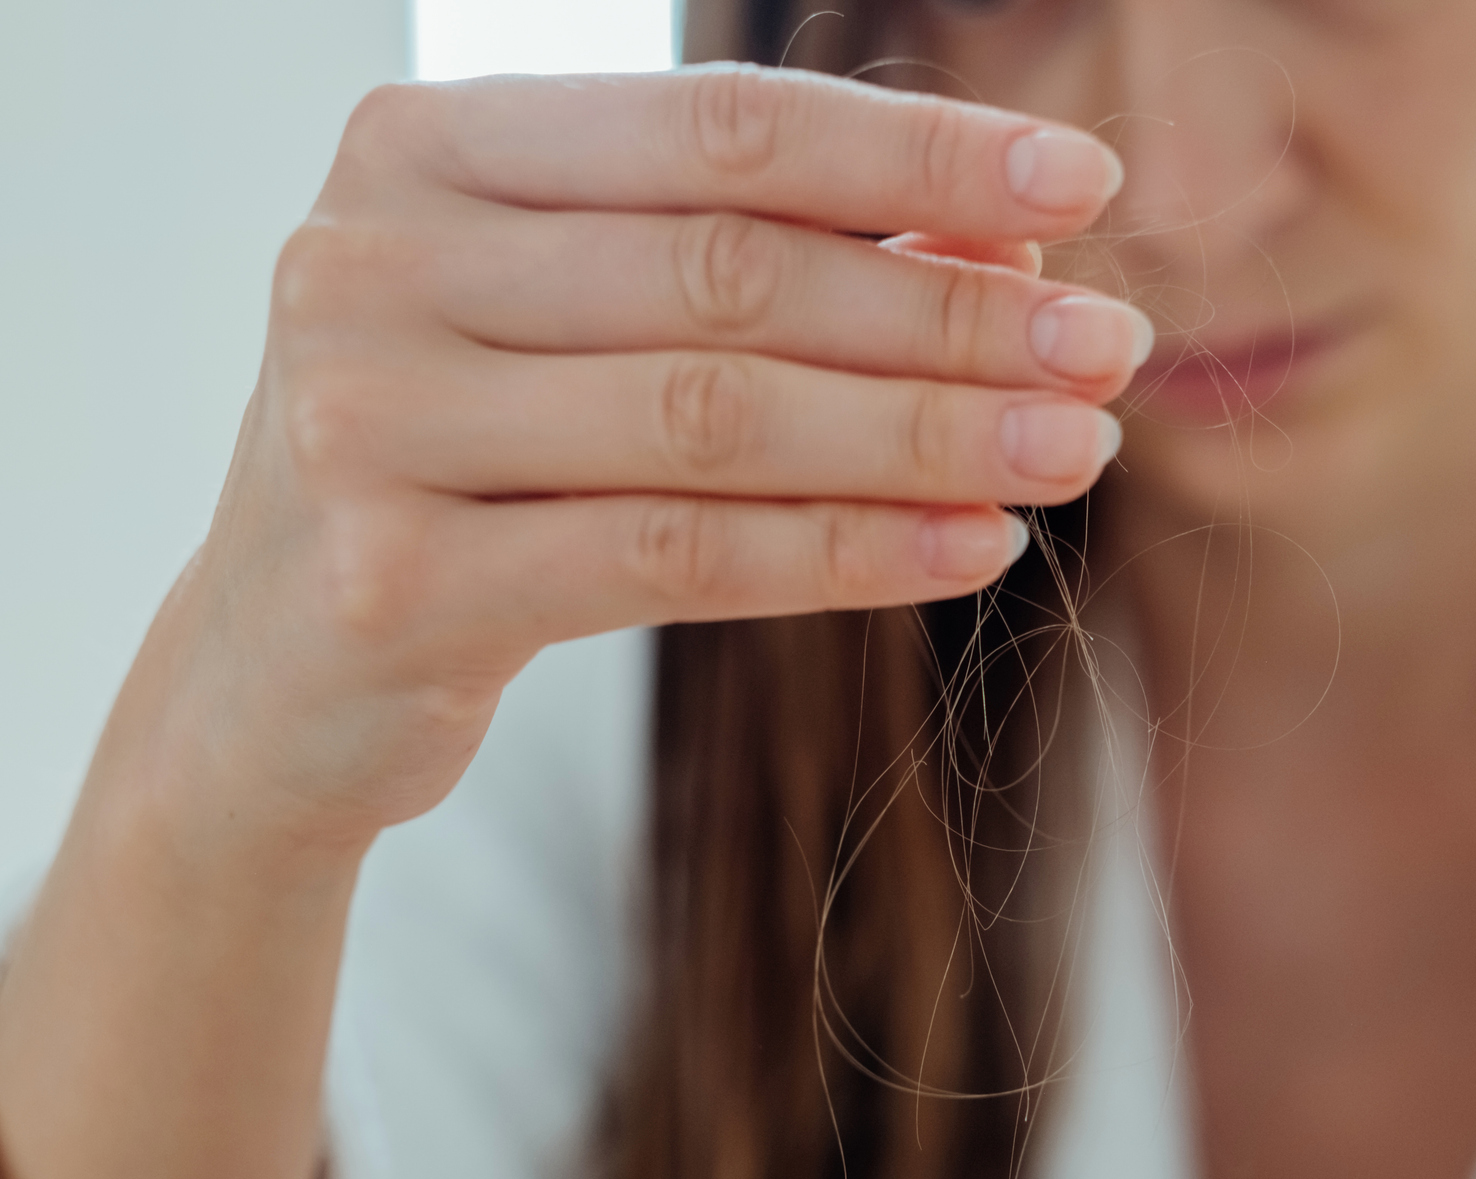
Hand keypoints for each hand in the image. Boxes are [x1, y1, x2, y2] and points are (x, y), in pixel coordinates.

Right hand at [147, 63, 1146, 849]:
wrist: (279, 670)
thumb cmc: (470, 465)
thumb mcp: (585, 332)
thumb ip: (756, 266)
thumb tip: (1006, 248)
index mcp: (426, 148)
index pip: (719, 128)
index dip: (916, 154)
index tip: (1082, 181)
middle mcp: (373, 259)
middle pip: (733, 276)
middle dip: (952, 315)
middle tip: (1114, 349)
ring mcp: (365, 420)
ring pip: (715, 419)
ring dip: (927, 435)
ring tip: (1075, 450)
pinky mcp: (395, 581)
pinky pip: (677, 557)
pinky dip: (847, 550)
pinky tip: (972, 547)